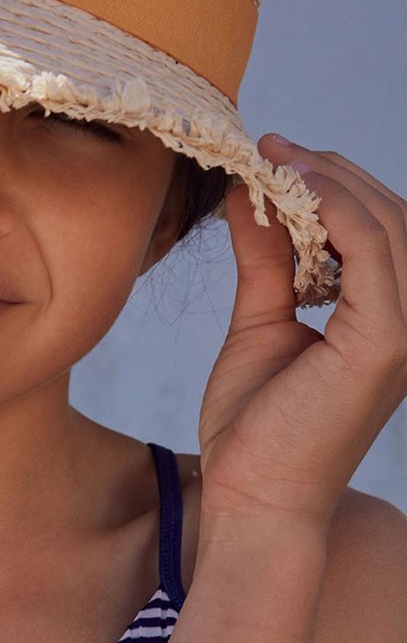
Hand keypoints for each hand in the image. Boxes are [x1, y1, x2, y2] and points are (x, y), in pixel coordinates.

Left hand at [197, 134, 406, 529]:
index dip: (333, 184)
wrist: (251, 496)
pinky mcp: (385, 343)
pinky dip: (332, 212)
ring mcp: (405, 333)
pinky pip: (370, 254)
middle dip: (332, 173)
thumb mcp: (260, 321)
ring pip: (387, 226)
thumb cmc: (256, 424)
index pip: (380, 231)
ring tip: (274, 157)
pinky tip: (287, 191)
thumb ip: (266, 260)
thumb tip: (253, 196)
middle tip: (272, 146)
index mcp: (386, 321)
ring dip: (330, 182)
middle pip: (391, 218)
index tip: (275, 153)